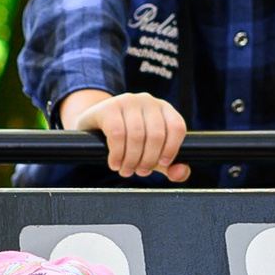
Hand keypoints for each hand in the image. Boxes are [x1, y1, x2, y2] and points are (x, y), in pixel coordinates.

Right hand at [60, 87, 189, 181]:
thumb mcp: (151, 153)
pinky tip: (114, 163)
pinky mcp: (108, 107)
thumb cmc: (128, 141)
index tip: (162, 165)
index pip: (177, 127)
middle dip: (148, 160)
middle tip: (140, 172)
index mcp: (164, 109)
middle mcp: (148, 101)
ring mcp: (128, 101)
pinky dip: (117, 153)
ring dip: (131, 160)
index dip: (172, 149)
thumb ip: (169, 166)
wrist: (93, 128)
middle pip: (156, 135)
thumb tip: (180, 173)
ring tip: (126, 170)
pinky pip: (117, 133)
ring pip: (137, 135)